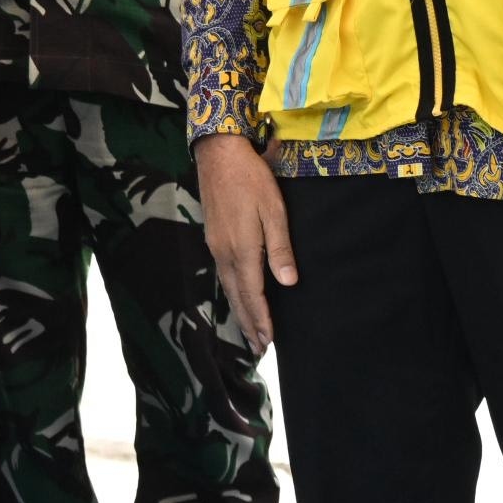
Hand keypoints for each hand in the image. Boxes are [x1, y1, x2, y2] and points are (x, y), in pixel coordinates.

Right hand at [195, 132, 299, 348]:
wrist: (218, 153)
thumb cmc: (251, 178)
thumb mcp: (274, 210)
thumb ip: (280, 247)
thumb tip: (288, 282)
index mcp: (241, 249)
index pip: (253, 294)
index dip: (262, 318)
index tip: (270, 341)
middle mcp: (224, 252)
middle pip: (237, 297)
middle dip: (249, 323)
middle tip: (260, 349)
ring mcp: (216, 245)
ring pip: (228, 288)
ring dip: (239, 312)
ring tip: (249, 332)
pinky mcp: (213, 237)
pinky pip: (222, 275)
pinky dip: (232, 294)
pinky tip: (237, 296)